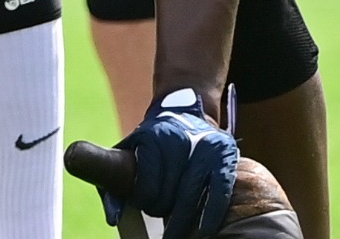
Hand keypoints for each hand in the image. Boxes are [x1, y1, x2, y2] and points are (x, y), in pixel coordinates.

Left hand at [109, 88, 237, 238]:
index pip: (147, 185)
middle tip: (161, 222)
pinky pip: (219, 191)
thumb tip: (114, 220)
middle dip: (162, 211)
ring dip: (183, 219)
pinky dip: (211, 214)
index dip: (144, 201)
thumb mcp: (129, 151)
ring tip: (177, 233)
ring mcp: (205, 147)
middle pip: (169, 194)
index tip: (144, 204)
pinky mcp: (224, 155)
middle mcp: (179, 140)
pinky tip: (204, 230)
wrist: (184, 112)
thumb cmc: (151, 142)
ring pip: (192, 195)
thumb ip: (116, 185)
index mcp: (153, 138)